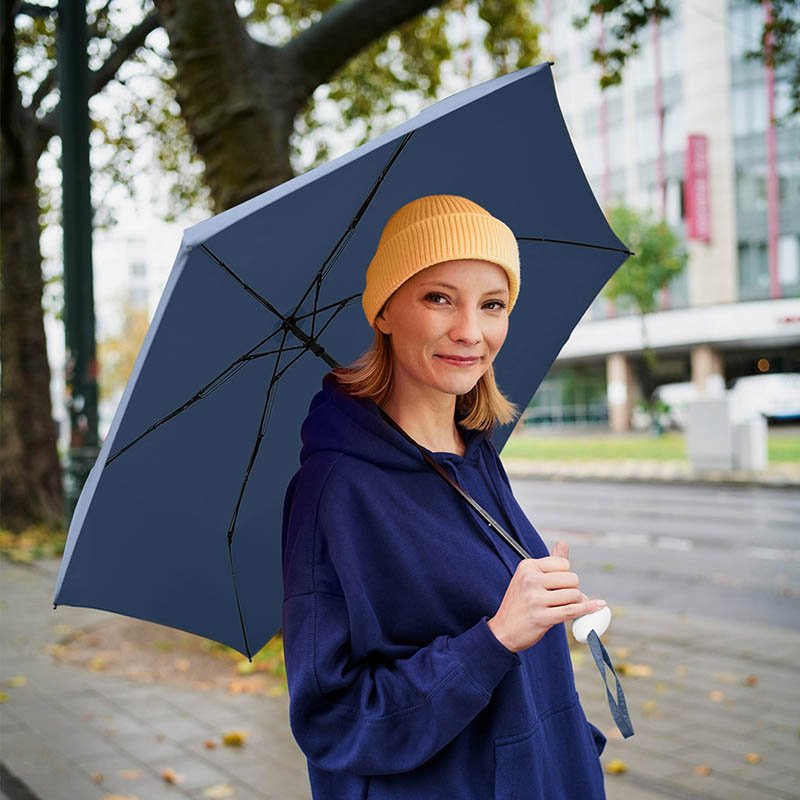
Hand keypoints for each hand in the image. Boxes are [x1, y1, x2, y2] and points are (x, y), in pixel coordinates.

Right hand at [487, 541, 605, 653]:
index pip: (563, 563)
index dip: (566, 575)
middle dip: (573, 589)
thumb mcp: (529, 577)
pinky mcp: (542, 617)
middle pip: (571, 579)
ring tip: (564, 607)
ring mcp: (536, 599)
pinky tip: (598, 606)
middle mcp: (530, 580)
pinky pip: (572, 611)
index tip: (559, 585)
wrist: (503, 631)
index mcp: (527, 566)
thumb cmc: (520, 603)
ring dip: (576, 602)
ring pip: (574, 595)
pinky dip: (588, 609)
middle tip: (563, 599)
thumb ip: (550, 562)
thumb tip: (563, 543)